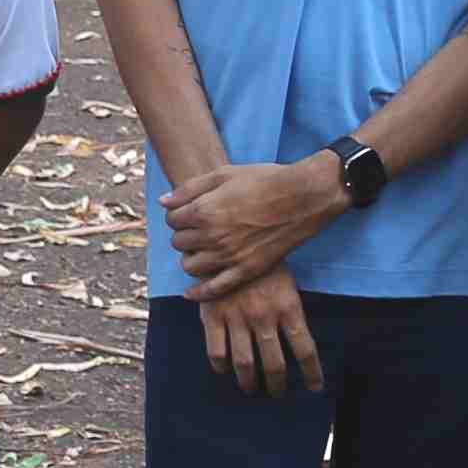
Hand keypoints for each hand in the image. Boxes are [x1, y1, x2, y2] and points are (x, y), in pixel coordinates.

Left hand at [161, 157, 341, 295]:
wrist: (303, 196)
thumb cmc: (264, 180)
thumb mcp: (223, 174)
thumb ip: (189, 189)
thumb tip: (163, 202)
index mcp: (204, 210)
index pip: (173, 220)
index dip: (178, 215)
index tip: (189, 213)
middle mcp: (212, 236)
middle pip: (179, 243)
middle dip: (184, 235)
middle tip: (198, 230)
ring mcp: (229, 256)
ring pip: (190, 266)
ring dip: (191, 258)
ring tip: (201, 250)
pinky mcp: (246, 270)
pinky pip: (214, 289)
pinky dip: (199, 293)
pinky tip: (190, 293)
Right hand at [194, 269, 324, 399]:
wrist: (228, 239)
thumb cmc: (262, 262)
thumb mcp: (286, 283)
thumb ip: (289, 312)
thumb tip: (295, 340)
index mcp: (288, 307)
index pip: (305, 349)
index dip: (312, 373)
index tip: (315, 387)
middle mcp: (264, 317)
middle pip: (274, 364)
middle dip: (277, 385)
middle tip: (276, 393)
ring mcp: (237, 319)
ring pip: (245, 364)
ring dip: (249, 383)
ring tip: (251, 389)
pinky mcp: (213, 317)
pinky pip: (217, 353)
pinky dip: (222, 367)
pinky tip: (225, 370)